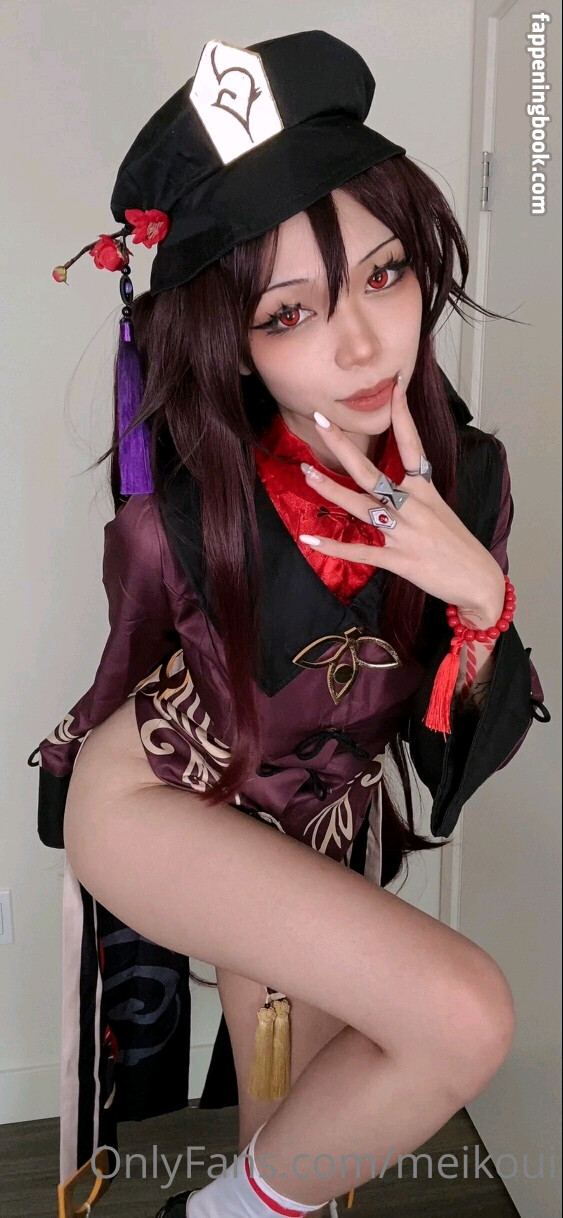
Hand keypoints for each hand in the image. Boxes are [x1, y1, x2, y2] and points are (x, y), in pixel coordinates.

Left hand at [298, 375, 505, 619]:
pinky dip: (334, 546)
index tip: (394, 387)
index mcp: (425, 491)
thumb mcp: (440, 509)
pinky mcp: (398, 559)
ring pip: (361, 506)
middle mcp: (412, 507)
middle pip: (372, 472)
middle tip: (321, 420)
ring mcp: (404, 533)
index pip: (412, 446)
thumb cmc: (457, 545)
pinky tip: (310, 537)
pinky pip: (360, 551)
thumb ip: (414, 494)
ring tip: (306, 472)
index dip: (403, 416)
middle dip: (344, 446)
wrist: (478, 581)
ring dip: (330, 490)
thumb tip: (395, 480)